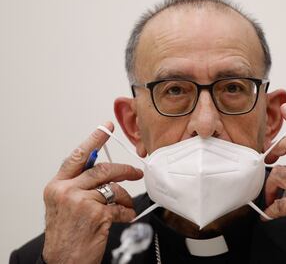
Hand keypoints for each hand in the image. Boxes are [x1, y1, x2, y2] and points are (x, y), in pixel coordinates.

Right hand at [42, 122, 142, 262]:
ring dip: (125, 197)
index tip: (106, 127)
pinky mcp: (96, 215)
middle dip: (124, 170)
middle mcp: (67, 191)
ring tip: (126, 205)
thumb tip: (103, 173)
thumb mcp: (63, 205)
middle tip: (136, 172)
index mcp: (57, 186)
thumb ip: (79, 186)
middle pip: (103, 169)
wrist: (63, 261)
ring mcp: (81, 202)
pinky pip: (120, 206)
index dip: (94, 139)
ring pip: (114, 188)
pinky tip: (124, 217)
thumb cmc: (66, 234)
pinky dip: (127, 212)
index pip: (78, 156)